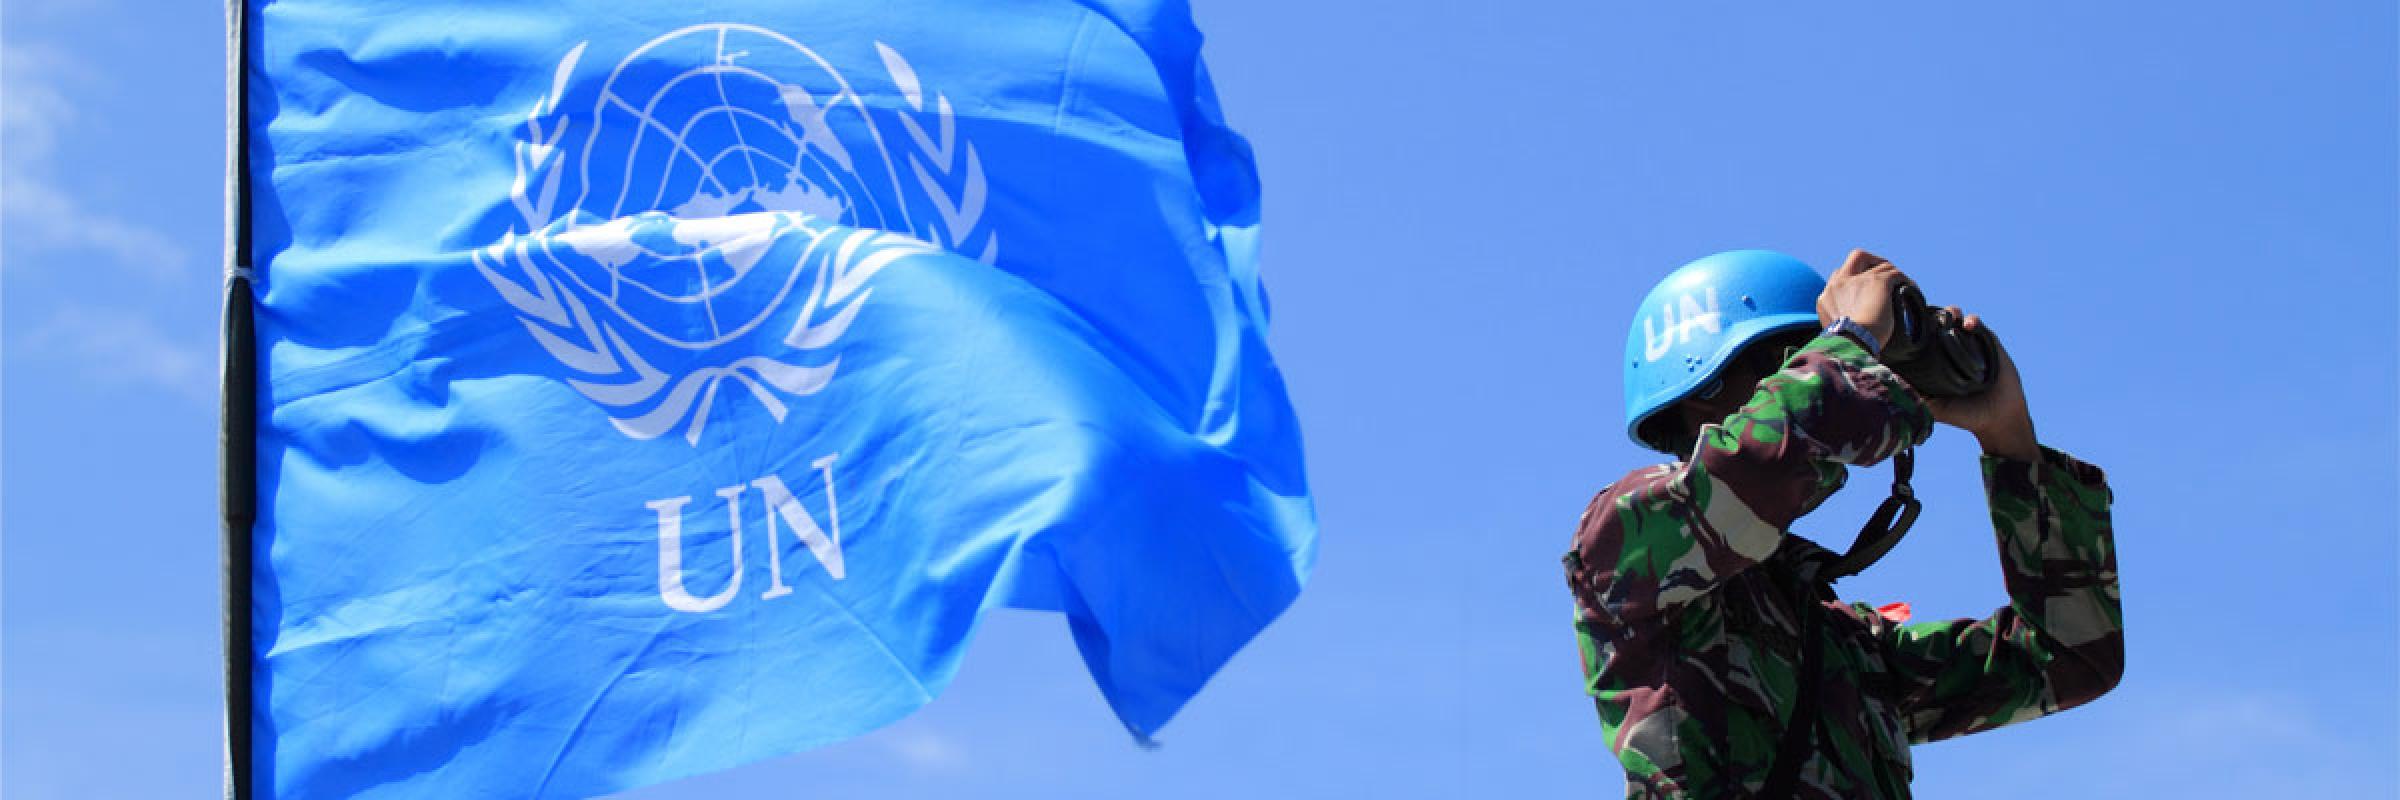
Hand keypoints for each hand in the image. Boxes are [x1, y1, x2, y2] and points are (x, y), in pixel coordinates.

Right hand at [1817, 250, 1906, 348]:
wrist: (1854, 343)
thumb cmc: (1847, 346)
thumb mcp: (1836, 335)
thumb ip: (1842, 324)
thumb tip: (1857, 328)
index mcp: (1826, 298)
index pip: (1838, 278)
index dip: (1854, 280)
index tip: (1865, 292)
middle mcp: (1839, 284)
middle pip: (1857, 257)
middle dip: (1873, 262)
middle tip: (1884, 276)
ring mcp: (1859, 280)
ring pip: (1881, 265)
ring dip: (1893, 273)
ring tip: (1904, 286)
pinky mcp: (1878, 282)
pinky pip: (1896, 273)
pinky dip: (1905, 280)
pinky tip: (1912, 289)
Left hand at [1923, 309, 2039, 461]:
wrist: (2000, 417)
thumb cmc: (1966, 415)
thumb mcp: (1938, 410)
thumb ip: (1920, 401)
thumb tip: (1896, 392)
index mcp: (1935, 363)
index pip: (1921, 341)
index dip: (1915, 330)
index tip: (1908, 323)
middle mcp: (1950, 352)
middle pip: (1937, 326)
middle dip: (1932, 316)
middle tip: (1929, 316)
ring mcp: (1969, 345)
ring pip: (1956, 321)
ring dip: (1951, 313)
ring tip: (1950, 315)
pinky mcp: (1988, 343)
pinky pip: (1979, 326)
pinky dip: (1973, 321)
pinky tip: (1969, 324)